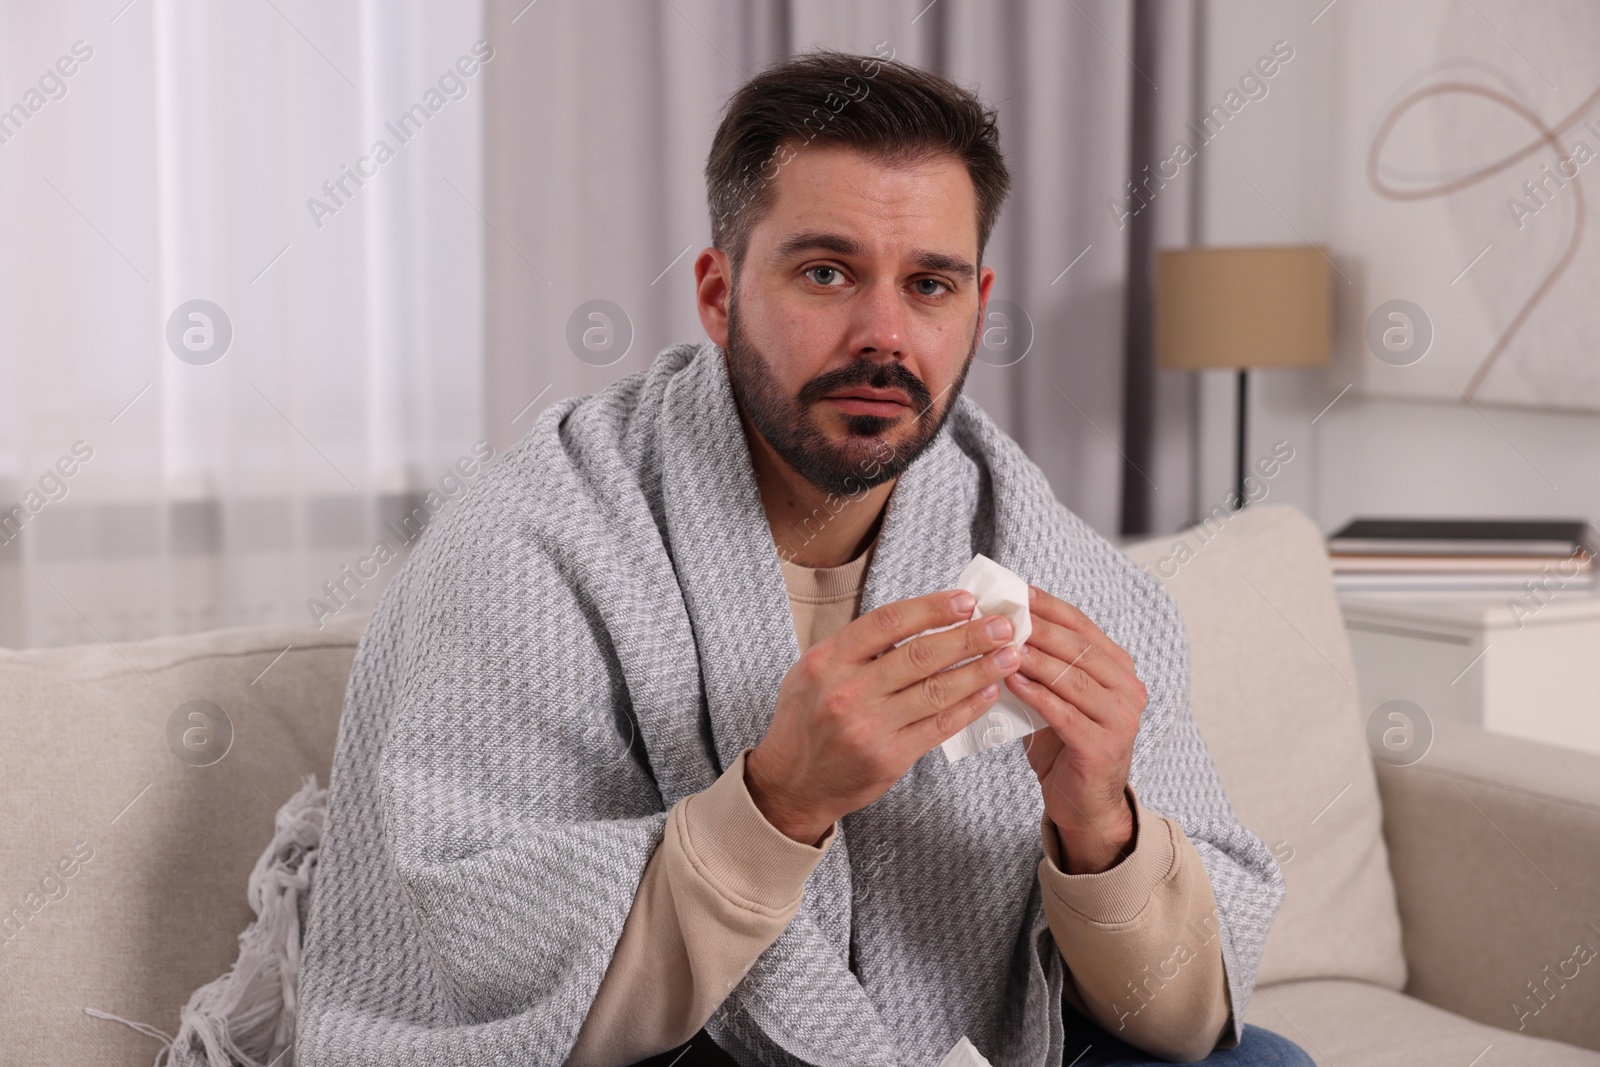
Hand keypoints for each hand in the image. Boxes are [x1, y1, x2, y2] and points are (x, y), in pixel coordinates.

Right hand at [745, 589, 1022, 844]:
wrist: (791, 783)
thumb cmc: (806, 720)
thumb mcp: (814, 671)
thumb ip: (858, 647)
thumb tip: (921, 619)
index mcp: (827, 660)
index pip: (889, 622)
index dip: (932, 608)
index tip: (967, 601)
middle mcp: (847, 691)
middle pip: (920, 654)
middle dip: (969, 637)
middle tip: (1004, 625)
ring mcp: (869, 727)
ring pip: (936, 691)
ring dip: (979, 670)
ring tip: (1009, 656)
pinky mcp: (889, 757)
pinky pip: (939, 726)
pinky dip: (969, 707)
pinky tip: (988, 692)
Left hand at [1006, 585, 1147, 873]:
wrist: (1085, 805)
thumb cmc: (1066, 745)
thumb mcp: (1058, 698)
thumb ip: (1044, 667)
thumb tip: (1003, 627)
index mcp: (1120, 670)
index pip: (1083, 627)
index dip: (1050, 607)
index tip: (1017, 591)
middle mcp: (1128, 690)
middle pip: (1079, 648)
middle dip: (1038, 628)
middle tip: (1002, 616)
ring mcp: (1121, 719)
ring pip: (1072, 678)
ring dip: (1033, 659)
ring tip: (1000, 645)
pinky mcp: (1102, 747)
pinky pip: (1064, 713)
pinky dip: (1036, 695)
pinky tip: (1010, 682)